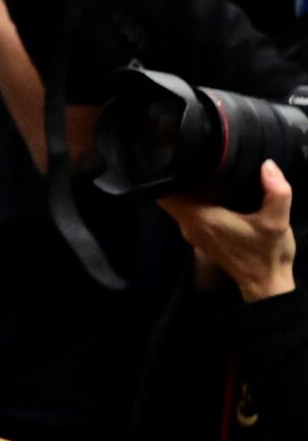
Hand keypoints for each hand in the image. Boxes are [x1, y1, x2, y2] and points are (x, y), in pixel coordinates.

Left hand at [162, 164, 297, 302]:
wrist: (266, 282)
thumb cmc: (267, 254)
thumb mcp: (277, 222)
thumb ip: (276, 193)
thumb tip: (268, 166)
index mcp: (200, 218)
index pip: (164, 192)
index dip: (165, 172)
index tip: (176, 157)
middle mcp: (190, 225)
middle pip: (169, 194)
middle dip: (178, 176)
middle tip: (193, 158)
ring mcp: (194, 232)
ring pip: (178, 203)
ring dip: (187, 188)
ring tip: (202, 169)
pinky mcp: (202, 236)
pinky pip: (189, 211)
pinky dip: (195, 199)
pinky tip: (212, 190)